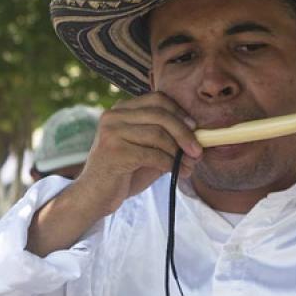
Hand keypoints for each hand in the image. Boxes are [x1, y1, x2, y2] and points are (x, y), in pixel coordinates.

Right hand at [76, 92, 202, 217]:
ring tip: (189, 166)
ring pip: (158, 135)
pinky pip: (153, 154)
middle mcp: (114, 116)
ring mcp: (112, 132)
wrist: (95, 196)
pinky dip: (171, 164)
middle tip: (198, 151)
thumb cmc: (125, 172)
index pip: (158, 99)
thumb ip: (168, 140)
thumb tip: (200, 138)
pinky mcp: (114, 152)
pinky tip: (178, 173)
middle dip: (184, 133)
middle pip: (160, 115)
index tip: (195, 128)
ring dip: (179, 153)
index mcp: (122, 110)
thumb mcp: (148, 150)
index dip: (180, 112)